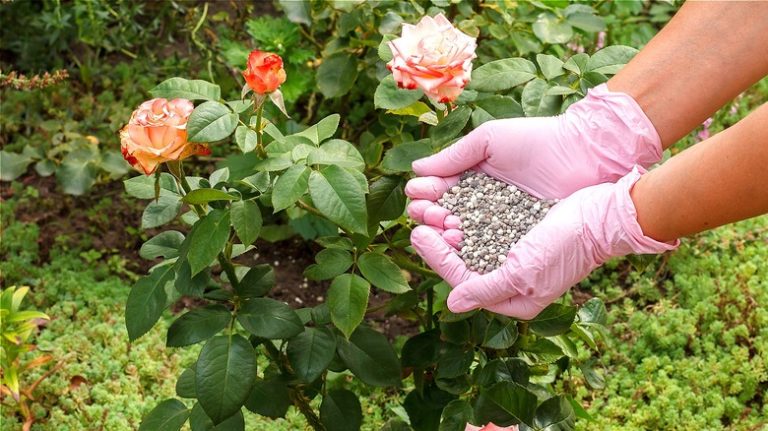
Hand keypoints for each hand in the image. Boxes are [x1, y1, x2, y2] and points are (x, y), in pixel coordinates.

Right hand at [405, 84, 661, 233]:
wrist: (584, 153)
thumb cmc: (536, 140)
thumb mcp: (489, 141)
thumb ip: (453, 157)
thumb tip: (416, 170)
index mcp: (473, 180)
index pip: (439, 193)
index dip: (425, 196)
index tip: (417, 194)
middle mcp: (482, 206)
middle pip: (445, 218)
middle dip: (430, 216)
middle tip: (427, 213)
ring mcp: (500, 226)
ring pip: (463, 236)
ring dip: (445, 233)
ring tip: (441, 227)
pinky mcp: (518, 242)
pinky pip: (488, 248)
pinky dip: (471, 247)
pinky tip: (458, 241)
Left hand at [410, 168, 677, 319]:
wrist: (603, 214)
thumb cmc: (565, 246)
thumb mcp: (523, 272)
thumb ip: (486, 288)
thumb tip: (453, 304)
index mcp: (513, 299)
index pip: (462, 281)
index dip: (436, 258)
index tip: (418, 234)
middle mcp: (512, 281)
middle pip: (464, 262)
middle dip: (440, 241)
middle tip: (418, 218)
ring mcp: (516, 256)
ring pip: (472, 243)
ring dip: (451, 225)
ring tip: (432, 207)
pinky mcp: (521, 233)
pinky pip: (486, 227)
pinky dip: (469, 216)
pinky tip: (454, 201)